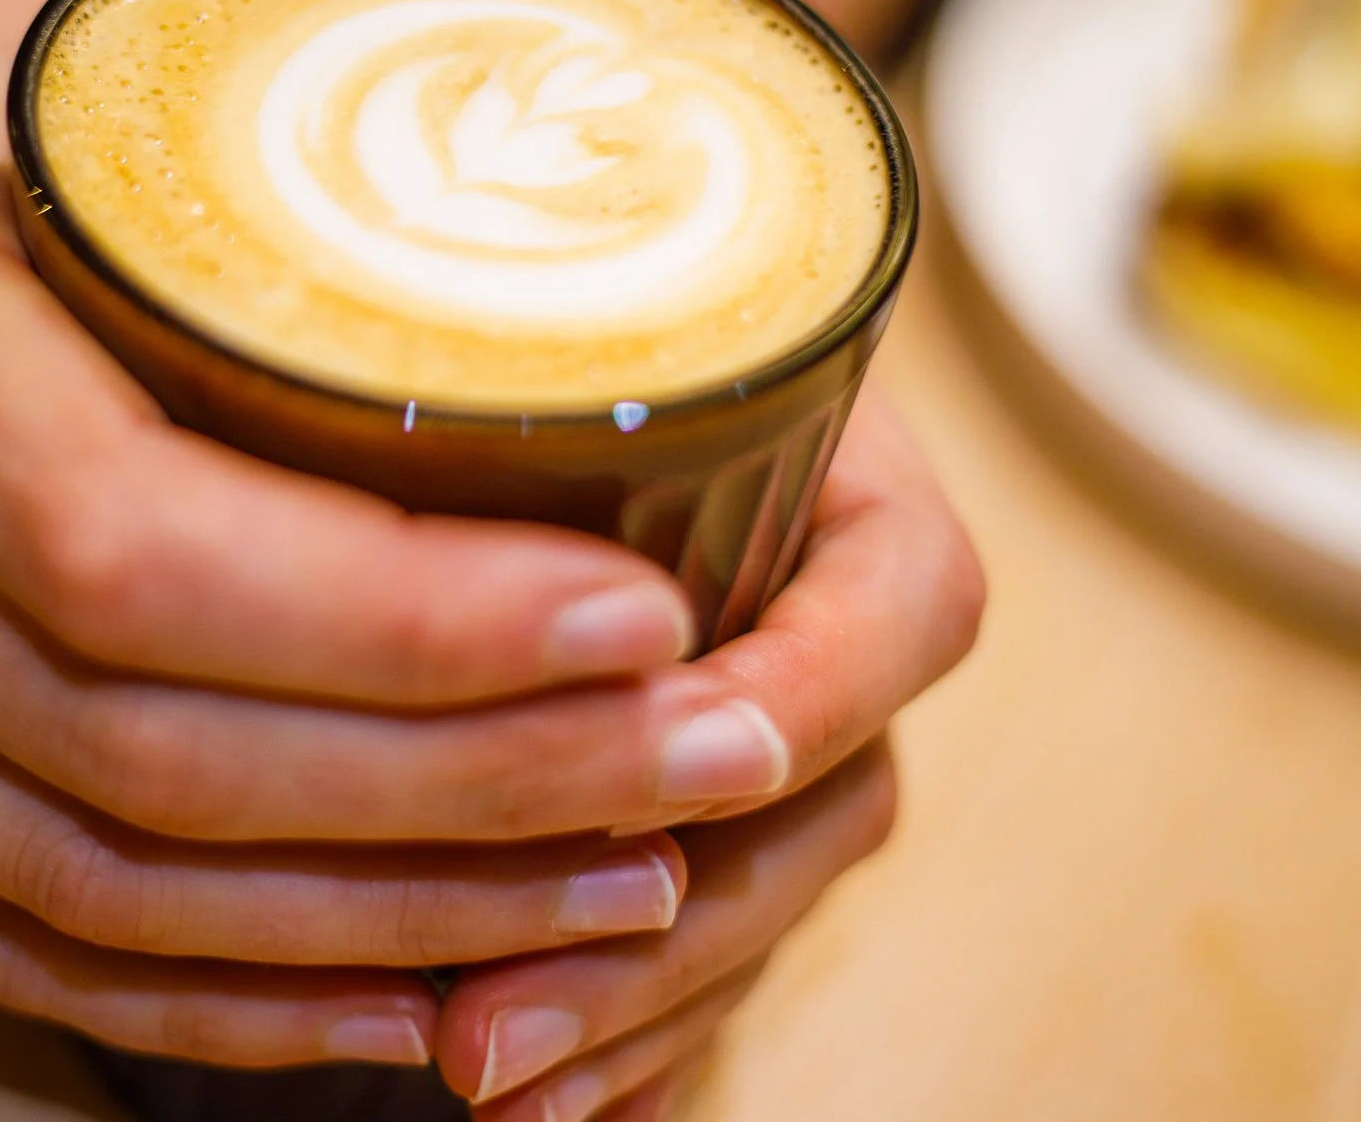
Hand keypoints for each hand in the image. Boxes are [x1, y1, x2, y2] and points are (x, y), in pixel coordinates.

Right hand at [0, 0, 977, 1078]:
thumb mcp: (39, 47)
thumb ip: (265, 132)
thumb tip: (577, 177)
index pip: (130, 534)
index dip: (401, 615)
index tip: (632, 611)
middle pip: (144, 748)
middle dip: (459, 788)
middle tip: (700, 765)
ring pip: (92, 885)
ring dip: (377, 920)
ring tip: (622, 880)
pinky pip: (8, 938)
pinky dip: (224, 996)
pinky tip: (404, 988)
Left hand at [440, 394, 979, 1118]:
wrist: (577, 347)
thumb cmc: (563, 318)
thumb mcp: (587, 333)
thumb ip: (552, 401)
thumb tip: (462, 472)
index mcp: (853, 492)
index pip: (899, 601)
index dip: (810, 690)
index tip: (711, 751)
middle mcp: (833, 628)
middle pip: (822, 801)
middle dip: (665, 926)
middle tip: (495, 1020)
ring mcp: (791, 737)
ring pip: (757, 898)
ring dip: (633, 1008)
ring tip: (490, 1081)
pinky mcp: (724, 821)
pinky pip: (711, 952)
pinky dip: (634, 1039)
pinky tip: (548, 1106)